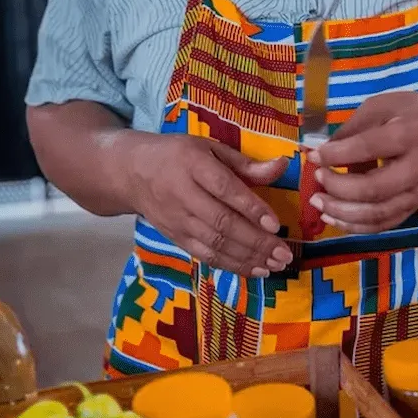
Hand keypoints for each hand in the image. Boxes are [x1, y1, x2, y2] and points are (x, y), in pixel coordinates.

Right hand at [126, 132, 292, 275]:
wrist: (132, 173)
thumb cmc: (178, 155)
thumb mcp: (210, 147)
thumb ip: (245, 163)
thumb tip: (283, 166)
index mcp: (193, 164)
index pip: (224, 189)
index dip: (251, 208)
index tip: (275, 224)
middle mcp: (184, 195)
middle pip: (222, 223)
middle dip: (256, 242)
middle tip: (284, 254)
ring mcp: (178, 220)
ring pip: (215, 244)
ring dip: (248, 258)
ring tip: (275, 264)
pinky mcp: (176, 238)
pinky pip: (205, 255)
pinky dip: (231, 265)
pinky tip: (255, 270)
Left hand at [307, 92, 417, 232]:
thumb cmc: (416, 114)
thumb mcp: (385, 106)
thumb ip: (353, 127)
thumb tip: (319, 150)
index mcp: (410, 133)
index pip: (368, 148)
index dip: (336, 155)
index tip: (312, 156)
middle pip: (375, 188)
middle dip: (339, 188)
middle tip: (317, 179)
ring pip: (379, 213)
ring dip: (343, 213)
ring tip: (319, 203)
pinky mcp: (416, 206)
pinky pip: (385, 224)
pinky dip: (357, 226)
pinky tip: (335, 218)